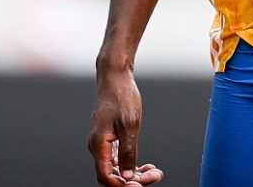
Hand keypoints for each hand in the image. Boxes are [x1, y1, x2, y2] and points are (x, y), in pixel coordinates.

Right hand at [88, 69, 164, 184]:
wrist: (115, 76)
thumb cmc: (121, 96)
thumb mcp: (130, 125)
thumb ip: (128, 152)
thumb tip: (128, 175)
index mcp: (99, 144)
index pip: (106, 177)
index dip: (123, 186)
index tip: (141, 184)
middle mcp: (97, 146)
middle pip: (113, 175)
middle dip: (134, 180)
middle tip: (155, 176)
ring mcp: (102, 142)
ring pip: (116, 168)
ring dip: (135, 173)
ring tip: (155, 172)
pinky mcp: (108, 138)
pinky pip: (118, 158)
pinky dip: (131, 163)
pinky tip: (147, 164)